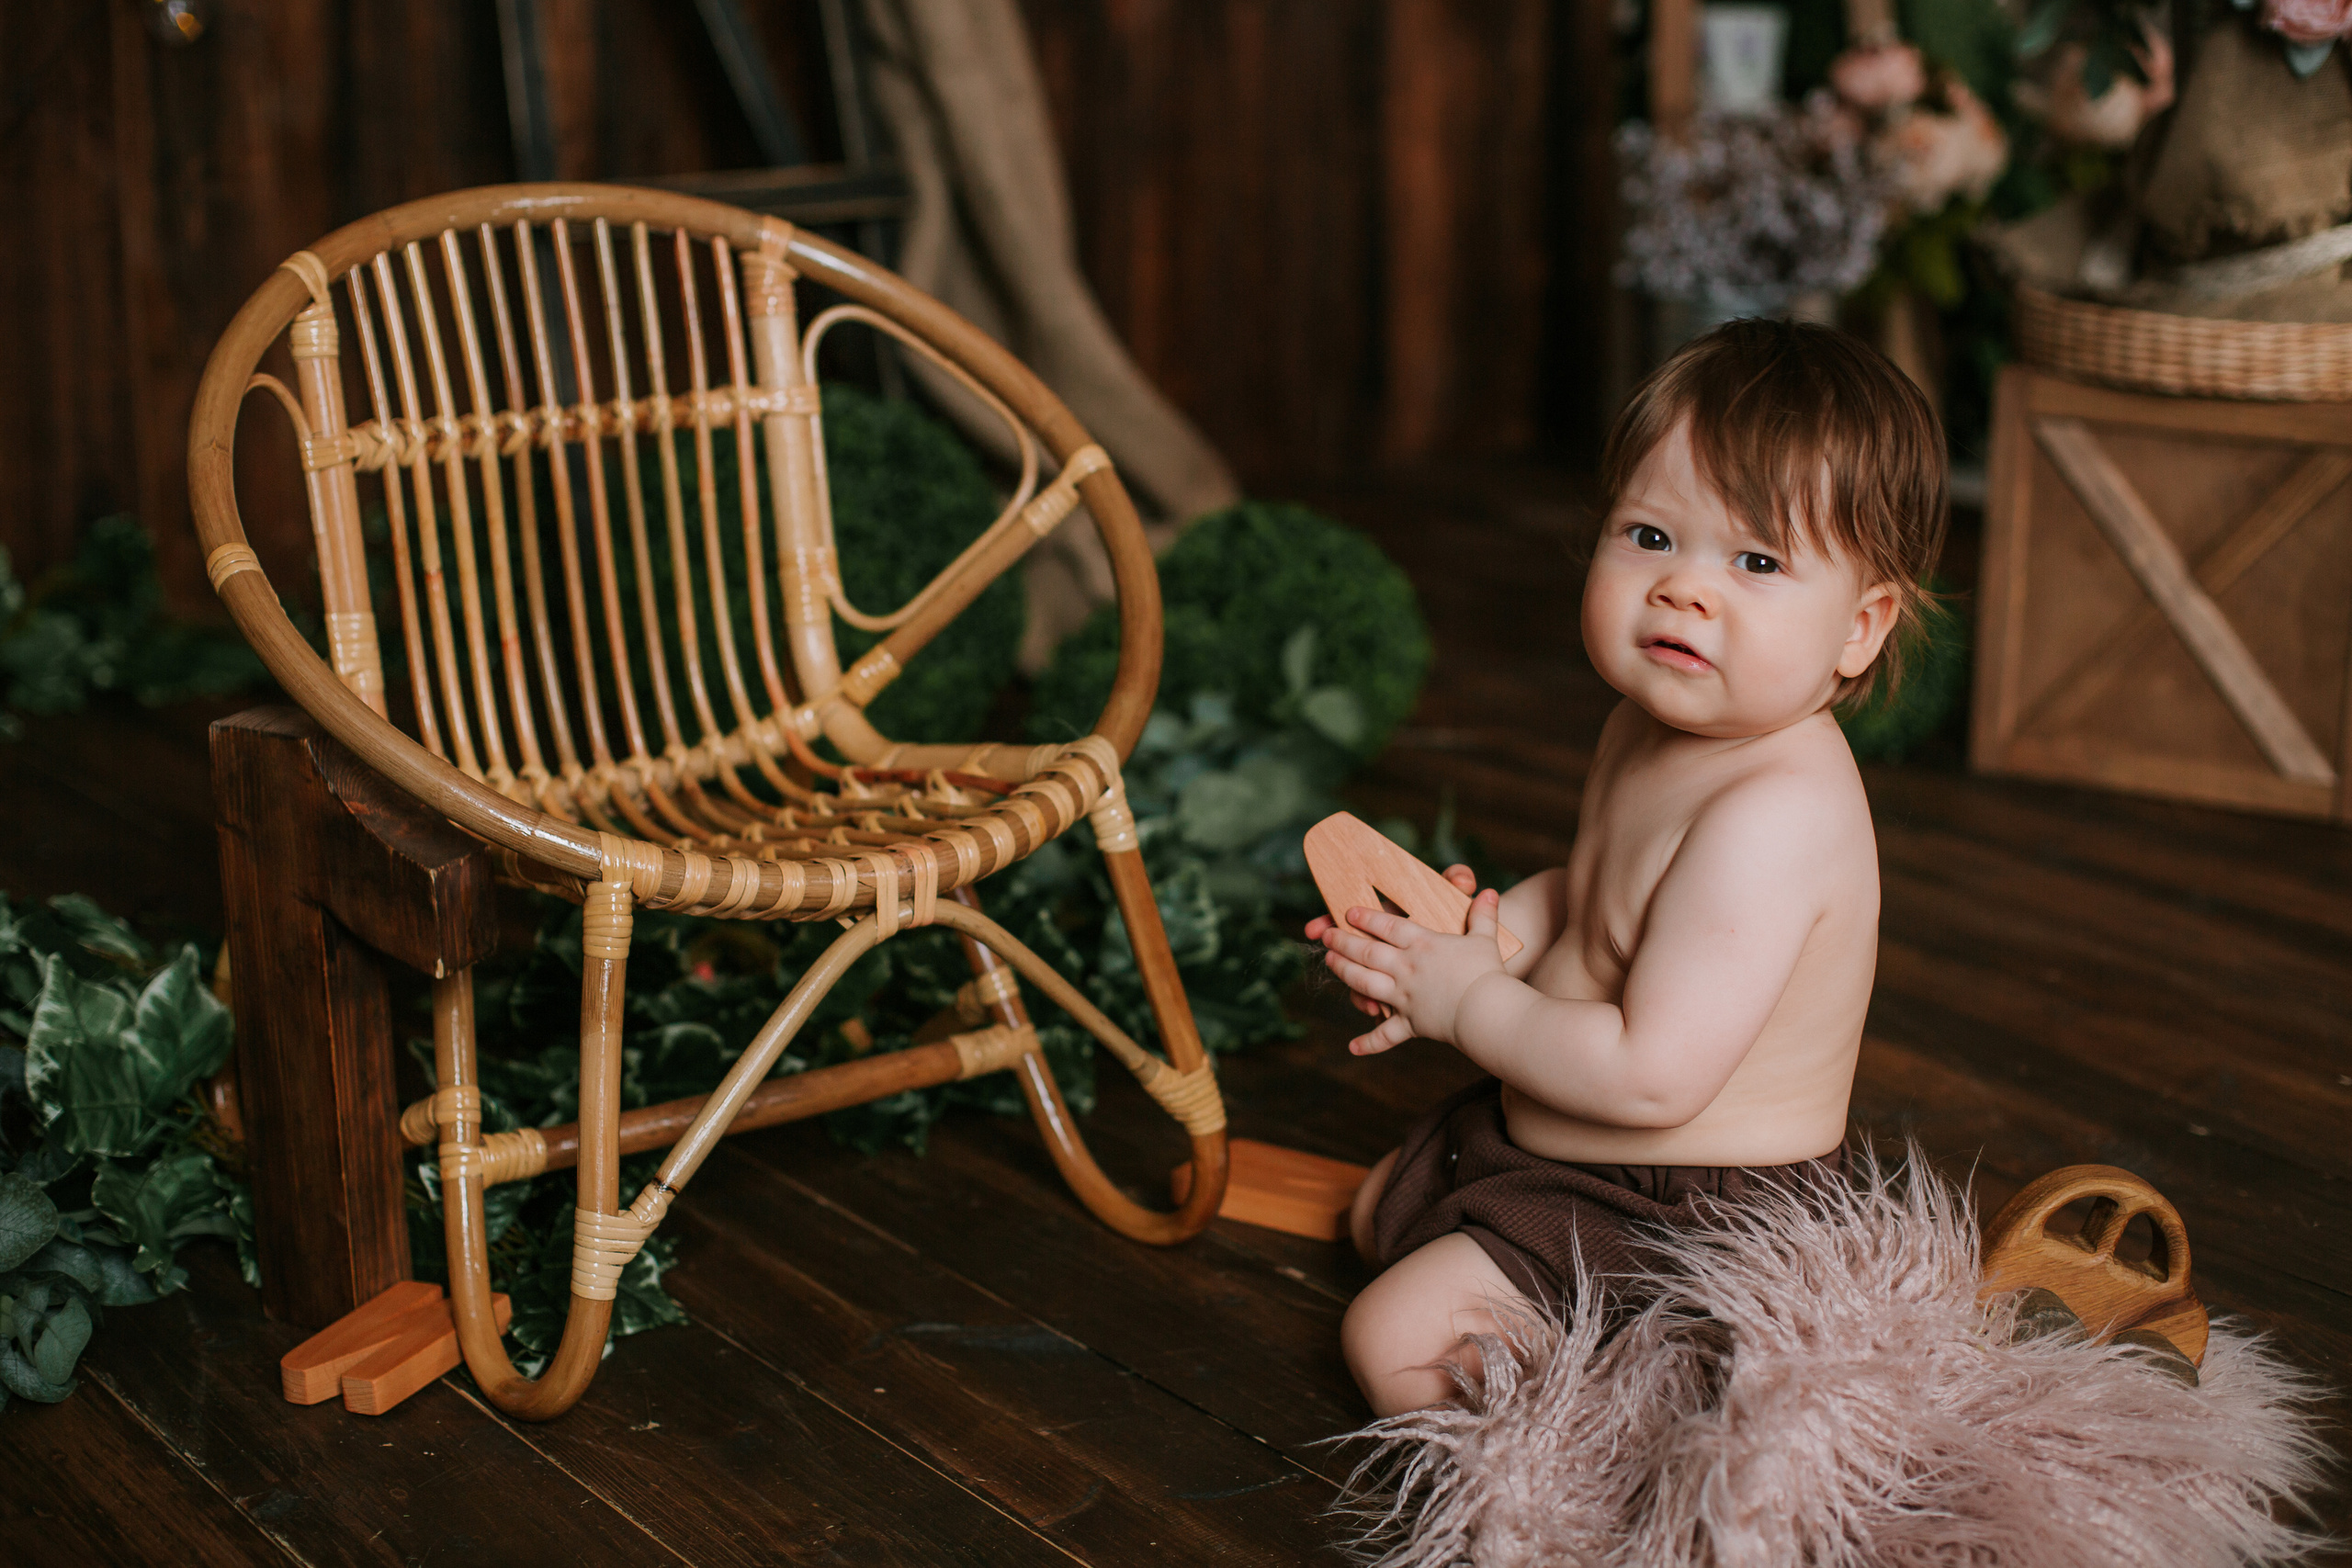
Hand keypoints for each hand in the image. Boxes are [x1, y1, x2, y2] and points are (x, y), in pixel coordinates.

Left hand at [1318, 881, 1507, 1054]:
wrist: (1487, 1011)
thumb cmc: (1487, 973)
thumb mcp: (1485, 939)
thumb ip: (1483, 915)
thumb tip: (1490, 892)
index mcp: (1422, 944)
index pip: (1387, 926)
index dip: (1366, 918)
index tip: (1348, 912)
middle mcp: (1406, 968)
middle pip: (1367, 951)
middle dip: (1344, 941)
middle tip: (1327, 935)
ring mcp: (1403, 996)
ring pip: (1364, 982)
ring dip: (1344, 971)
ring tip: (1330, 961)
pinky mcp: (1410, 1023)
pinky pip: (1385, 1034)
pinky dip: (1369, 1042)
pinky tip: (1352, 1047)